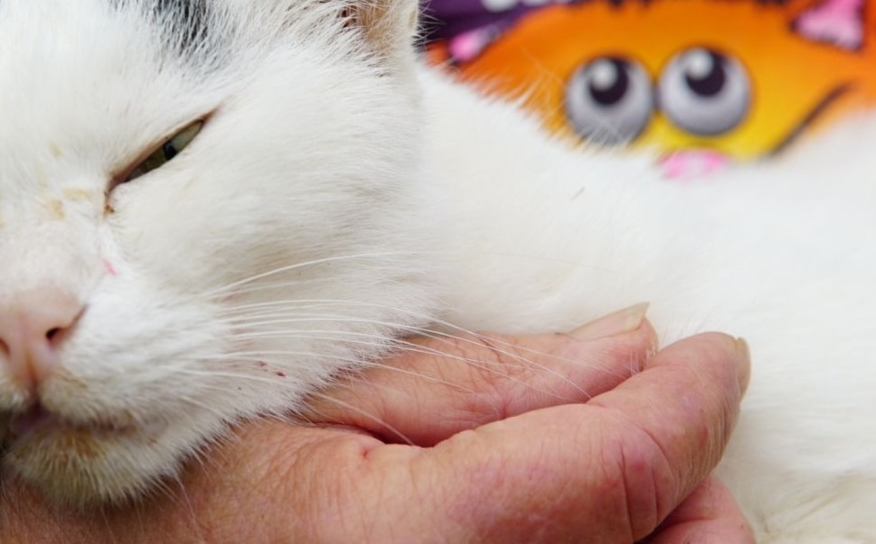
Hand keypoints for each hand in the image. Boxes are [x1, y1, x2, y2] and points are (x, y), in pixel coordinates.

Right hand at [0, 308, 752, 542]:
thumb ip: (478, 382)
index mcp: (407, 540)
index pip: (624, 465)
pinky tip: (538, 527)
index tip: (712, 356)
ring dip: (650, 527)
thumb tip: (629, 350)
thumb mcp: (307, 395)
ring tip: (569, 481)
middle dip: (678, 480)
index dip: (690, 398)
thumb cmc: (164, 484)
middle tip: (624, 423)